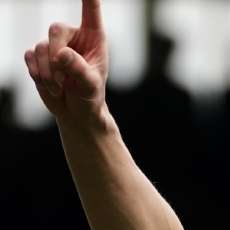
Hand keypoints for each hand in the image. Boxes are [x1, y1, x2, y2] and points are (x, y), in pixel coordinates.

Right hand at [23, 0, 108, 124]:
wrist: (75, 111)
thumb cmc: (90, 96)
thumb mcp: (90, 85)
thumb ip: (79, 69)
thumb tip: (61, 54)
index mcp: (93, 38)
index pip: (91, 12)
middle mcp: (73, 37)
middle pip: (55, 29)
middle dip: (56, 55)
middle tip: (62, 78)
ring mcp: (53, 45)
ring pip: (41, 47)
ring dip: (48, 72)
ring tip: (60, 87)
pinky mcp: (38, 56)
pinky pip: (29, 57)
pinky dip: (38, 74)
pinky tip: (51, 86)